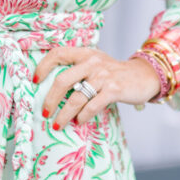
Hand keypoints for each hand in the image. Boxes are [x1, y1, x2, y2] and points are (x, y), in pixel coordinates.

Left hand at [34, 47, 161, 128]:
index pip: (58, 54)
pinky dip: (83, 116)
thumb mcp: (97, 63)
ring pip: (76, 98)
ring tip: (58, 125)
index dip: (43, 67)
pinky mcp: (114, 89)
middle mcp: (93, 62)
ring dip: (64, 115)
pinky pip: (92, 105)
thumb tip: (53, 91)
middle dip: (50, 100)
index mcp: (85, 54)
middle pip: (62, 80)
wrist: (145, 76)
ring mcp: (104, 76)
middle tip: (45, 113)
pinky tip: (79, 121)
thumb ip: (78, 70)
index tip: (35, 81)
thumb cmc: (115, 73)